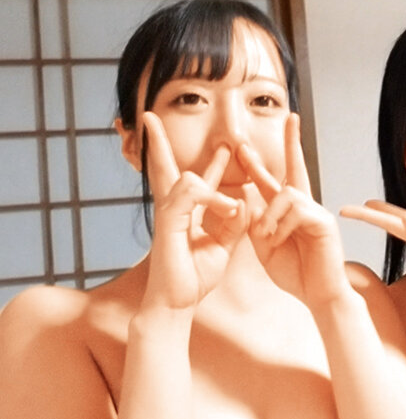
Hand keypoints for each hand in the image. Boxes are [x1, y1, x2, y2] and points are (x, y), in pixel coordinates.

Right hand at [142, 112, 246, 309]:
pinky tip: (228, 210)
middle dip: (158, 142)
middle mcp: (174, 209)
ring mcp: (167, 214)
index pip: (192, 179)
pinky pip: (190, 194)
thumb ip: (234, 222)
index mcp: (187, 212)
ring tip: (232, 208)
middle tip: (148, 115)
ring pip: (186, 178)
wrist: (177, 303)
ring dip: (215, 187)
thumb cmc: (195, 276)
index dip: (208, 163)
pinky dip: (214, 199)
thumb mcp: (223, 245)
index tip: (221, 146)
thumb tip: (243, 200)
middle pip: (164, 168)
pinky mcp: (167, 222)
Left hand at [237, 113, 348, 306]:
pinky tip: (280, 240)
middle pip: (296, 166)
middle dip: (293, 140)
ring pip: (286, 193)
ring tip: (266, 236)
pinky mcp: (324, 221)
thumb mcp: (265, 247)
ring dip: (270, 214)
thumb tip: (248, 200)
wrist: (319, 295)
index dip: (257, 164)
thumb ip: (256, 224)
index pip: (272, 180)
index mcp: (286, 212)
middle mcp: (304, 206)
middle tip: (290, 117)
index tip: (242, 147)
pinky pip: (296, 211)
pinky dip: (281, 225)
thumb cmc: (295, 273)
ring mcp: (316, 211)